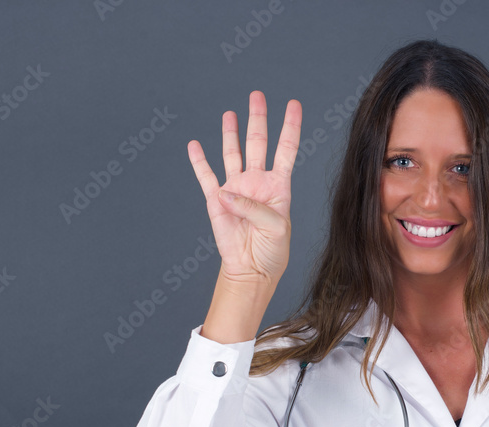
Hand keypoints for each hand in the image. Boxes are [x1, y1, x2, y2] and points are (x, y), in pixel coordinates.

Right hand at [188, 91, 301, 288]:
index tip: (294, 104)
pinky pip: (206, 176)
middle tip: (257, 96)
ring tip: (229, 114)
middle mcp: (257, 182)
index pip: (286, 149)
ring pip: (232, 153)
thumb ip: (255, 208)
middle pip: (257, 143)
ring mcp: (236, 189)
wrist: (251, 269)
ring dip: (230, 133)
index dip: (291, 126)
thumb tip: (227, 194)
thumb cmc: (271, 251)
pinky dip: (199, 161)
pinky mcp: (216, 201)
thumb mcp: (276, 228)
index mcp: (278, 186)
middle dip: (257, 119)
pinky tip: (194, 145)